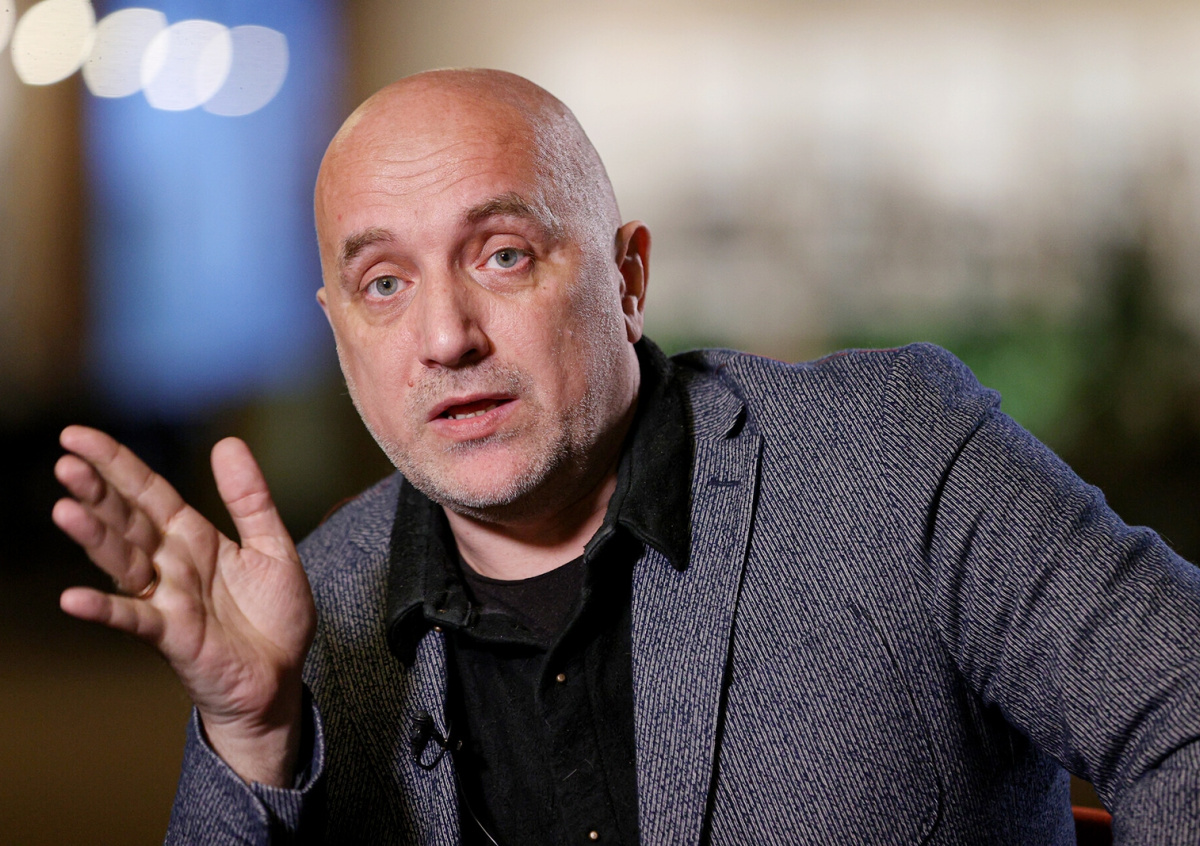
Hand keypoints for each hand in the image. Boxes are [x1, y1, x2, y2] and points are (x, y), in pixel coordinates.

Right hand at [52, 425, 316, 786]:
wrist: (282, 679)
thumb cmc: (273, 617)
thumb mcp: (272, 546)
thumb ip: (249, 498)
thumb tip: (228, 442)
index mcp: (193, 537)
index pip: (148, 492)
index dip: (116, 463)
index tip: (77, 435)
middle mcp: (171, 564)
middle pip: (127, 520)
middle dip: (97, 492)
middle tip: (65, 462)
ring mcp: (167, 599)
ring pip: (123, 561)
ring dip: (94, 537)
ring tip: (64, 509)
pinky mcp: (172, 636)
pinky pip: (133, 619)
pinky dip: (104, 609)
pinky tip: (72, 598)